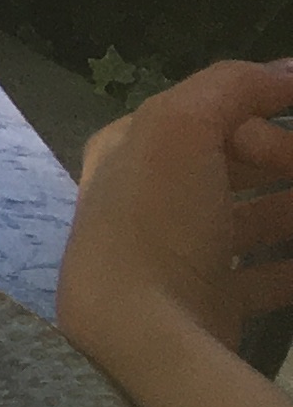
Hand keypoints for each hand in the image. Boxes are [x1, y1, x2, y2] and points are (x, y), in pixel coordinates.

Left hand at [58, 59, 292, 359]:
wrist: (138, 336)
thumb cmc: (155, 221)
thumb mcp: (180, 126)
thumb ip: (231, 85)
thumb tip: (287, 70)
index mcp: (129, 152)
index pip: (205, 115)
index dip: (260, 113)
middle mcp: (148, 200)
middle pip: (234, 167)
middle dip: (285, 162)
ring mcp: (179, 256)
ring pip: (255, 220)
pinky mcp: (211, 305)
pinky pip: (268, 275)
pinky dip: (292, 266)